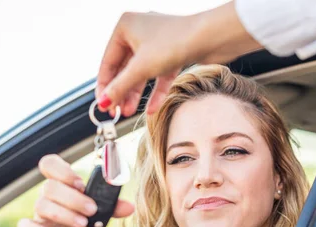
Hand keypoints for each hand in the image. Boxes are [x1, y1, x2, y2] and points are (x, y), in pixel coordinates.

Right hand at [17, 154, 133, 226]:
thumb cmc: (81, 218)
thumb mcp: (98, 213)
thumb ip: (112, 207)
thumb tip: (130, 207)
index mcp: (62, 183)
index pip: (50, 164)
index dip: (62, 170)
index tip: (80, 183)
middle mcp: (48, 194)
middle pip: (50, 186)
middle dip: (73, 198)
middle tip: (91, 209)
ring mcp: (39, 212)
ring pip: (42, 205)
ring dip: (64, 214)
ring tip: (83, 223)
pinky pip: (24, 226)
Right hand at [96, 3, 261, 116]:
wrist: (212, 37)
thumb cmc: (175, 41)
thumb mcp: (141, 68)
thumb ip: (119, 87)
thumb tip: (103, 102)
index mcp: (125, 26)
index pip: (107, 61)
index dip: (104, 86)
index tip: (102, 105)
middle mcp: (139, 31)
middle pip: (124, 68)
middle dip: (121, 92)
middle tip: (116, 111)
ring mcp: (156, 43)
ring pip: (141, 73)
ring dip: (135, 94)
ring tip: (130, 112)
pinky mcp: (172, 53)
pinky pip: (158, 75)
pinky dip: (155, 91)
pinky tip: (151, 108)